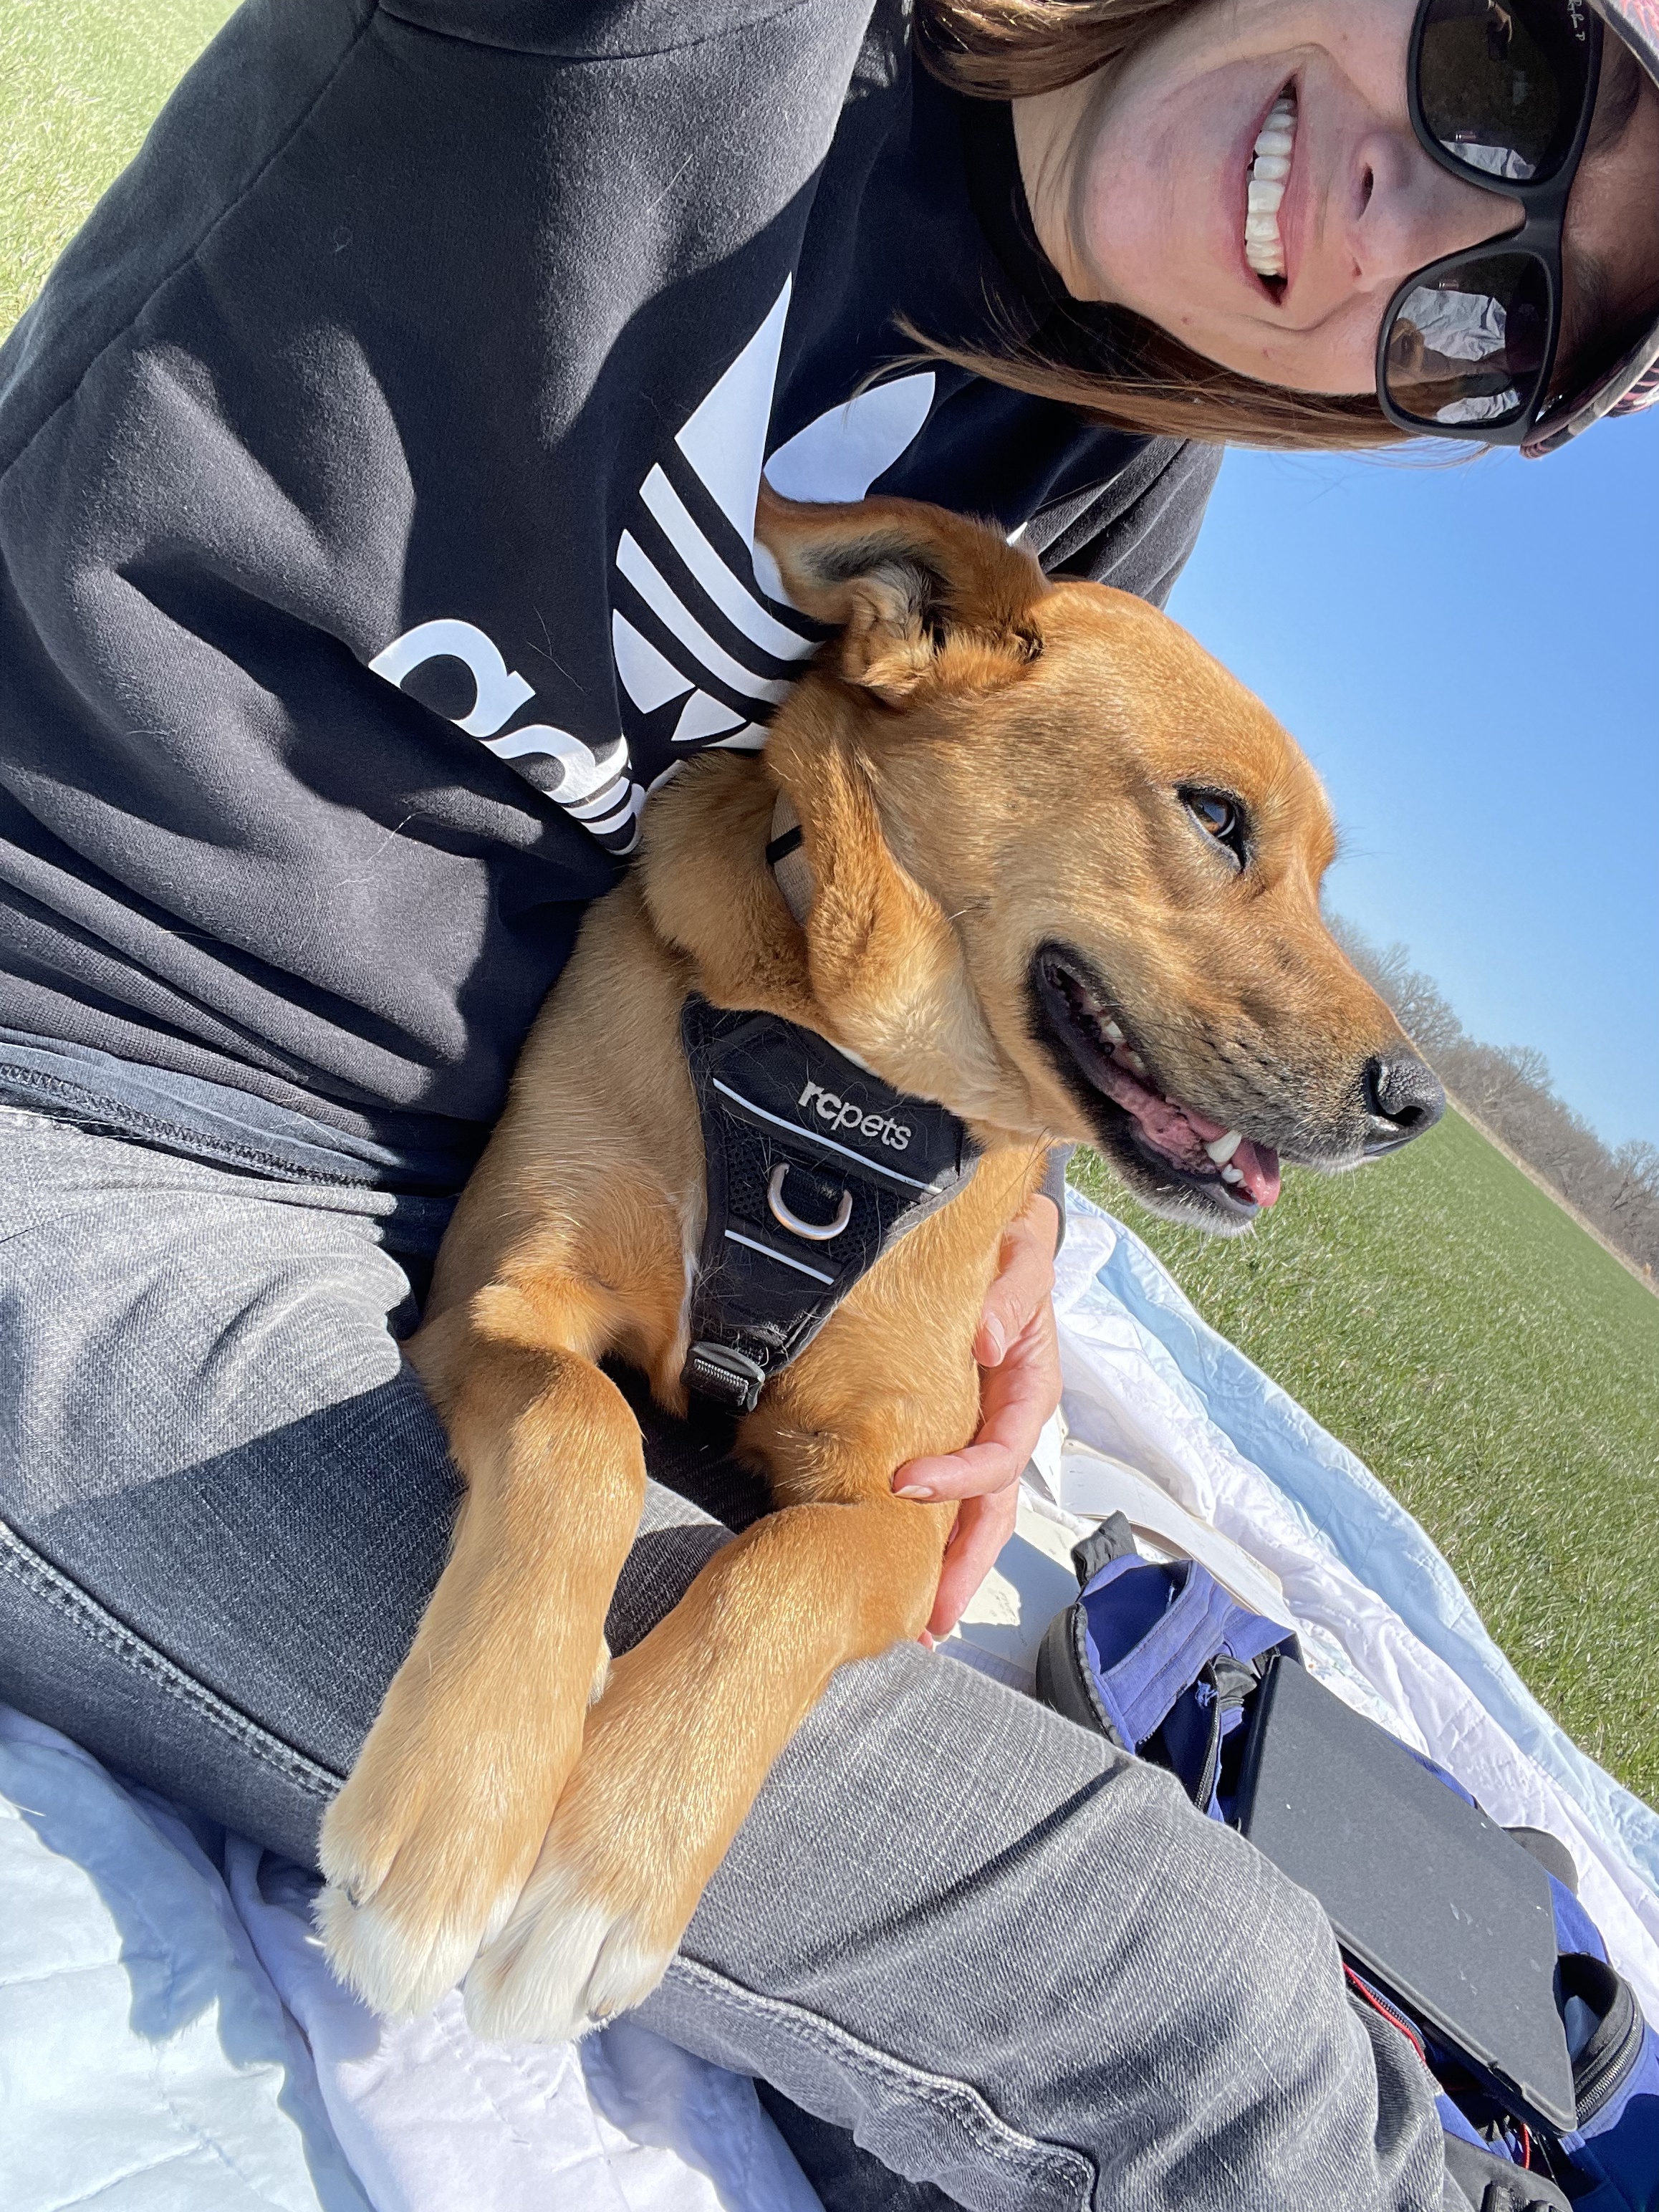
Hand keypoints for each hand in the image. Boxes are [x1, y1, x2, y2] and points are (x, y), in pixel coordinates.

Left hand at [892, 1191, 1062, 1641]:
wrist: (1002, 1235)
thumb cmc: (1015, 1246)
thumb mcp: (1023, 1254)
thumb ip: (1012, 1291)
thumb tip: (985, 1339)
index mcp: (1028, 1387)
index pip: (1001, 1451)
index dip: (960, 1478)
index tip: (904, 1485)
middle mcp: (1009, 1421)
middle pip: (996, 1510)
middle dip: (965, 1566)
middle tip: (929, 1617)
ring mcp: (983, 1431)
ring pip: (976, 1515)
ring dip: (951, 1568)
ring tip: (920, 1622)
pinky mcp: (954, 1430)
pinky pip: (947, 1492)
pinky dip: (932, 1534)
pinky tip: (903, 1568)